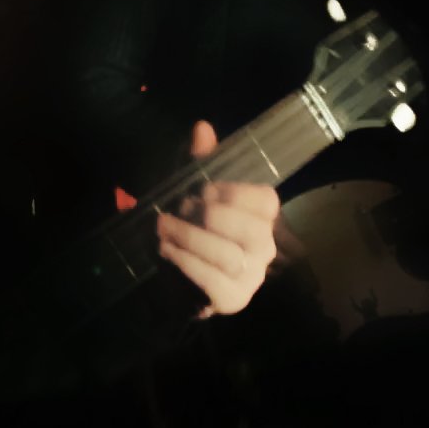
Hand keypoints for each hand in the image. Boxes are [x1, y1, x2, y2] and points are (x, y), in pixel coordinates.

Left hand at [156, 121, 280, 317]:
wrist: (173, 275)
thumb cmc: (190, 224)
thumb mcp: (191, 188)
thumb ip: (199, 160)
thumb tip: (202, 127)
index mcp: (262, 217)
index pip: (265, 201)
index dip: (233, 192)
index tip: (201, 190)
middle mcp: (264, 246)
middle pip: (249, 228)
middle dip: (208, 216)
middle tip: (178, 209)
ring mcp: (251, 276)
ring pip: (227, 255)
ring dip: (189, 238)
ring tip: (163, 228)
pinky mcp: (233, 300)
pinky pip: (213, 280)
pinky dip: (186, 263)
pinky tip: (167, 251)